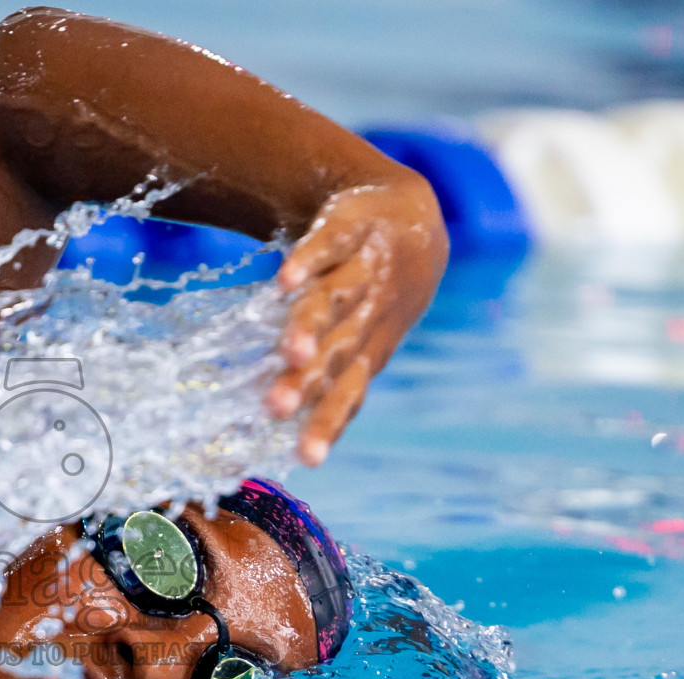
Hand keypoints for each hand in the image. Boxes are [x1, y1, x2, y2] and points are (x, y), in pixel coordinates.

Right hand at [264, 176, 447, 465]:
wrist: (413, 214)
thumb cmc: (374, 292)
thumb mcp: (356, 335)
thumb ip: (321, 374)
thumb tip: (271, 426)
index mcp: (368, 348)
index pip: (347, 392)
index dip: (329, 424)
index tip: (307, 459)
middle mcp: (368, 315)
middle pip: (336, 352)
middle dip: (308, 381)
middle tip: (276, 409)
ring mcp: (363, 271)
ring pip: (335, 301)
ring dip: (313, 326)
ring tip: (290, 352)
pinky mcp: (350, 229)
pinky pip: (330, 246)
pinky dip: (310, 261)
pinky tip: (286, 280)